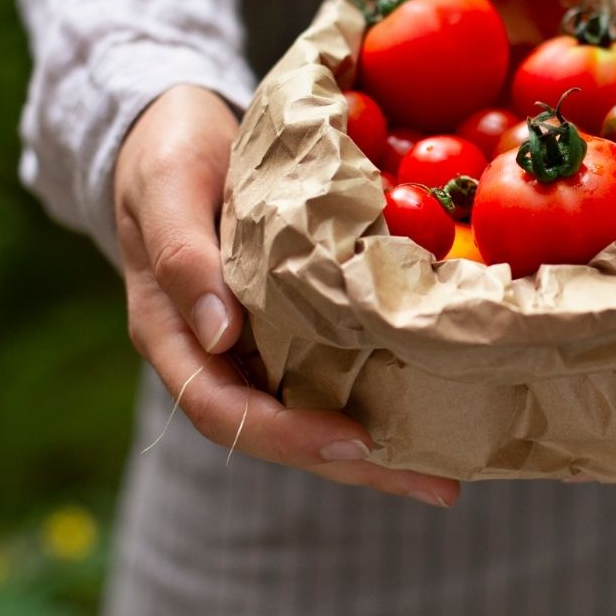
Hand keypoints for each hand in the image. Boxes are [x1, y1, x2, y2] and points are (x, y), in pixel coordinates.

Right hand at [113, 84, 459, 507]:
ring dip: (379, 449)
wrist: (178, 129)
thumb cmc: (166, 152)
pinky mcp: (293, 320)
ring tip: (450, 474)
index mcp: (175, 337)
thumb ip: (183, 258)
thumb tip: (221, 335)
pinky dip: (380, 393)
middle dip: (356, 466)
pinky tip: (433, 405)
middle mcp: (219, 356)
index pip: (225, 413)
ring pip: (315, 412)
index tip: (355, 442)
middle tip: (439, 487)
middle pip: (283, 433)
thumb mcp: (166, 188)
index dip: (288, 436)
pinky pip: (335, 370)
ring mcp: (257, 343)